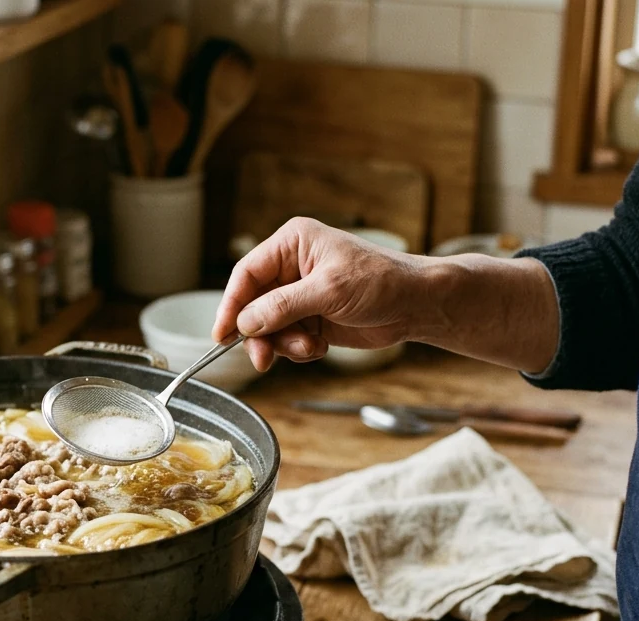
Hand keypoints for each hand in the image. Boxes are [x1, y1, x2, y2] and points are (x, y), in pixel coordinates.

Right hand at [212, 218, 427, 371]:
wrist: (416, 305)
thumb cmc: (382, 281)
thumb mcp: (329, 291)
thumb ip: (282, 307)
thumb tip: (244, 323)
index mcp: (293, 244)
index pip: (247, 274)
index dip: (231, 305)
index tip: (222, 334)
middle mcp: (291, 268)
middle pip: (253, 305)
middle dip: (260, 333)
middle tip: (263, 358)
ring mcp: (300, 295)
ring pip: (268, 328)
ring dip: (283, 344)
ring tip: (309, 347)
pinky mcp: (310, 318)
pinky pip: (287, 340)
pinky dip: (298, 349)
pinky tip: (320, 346)